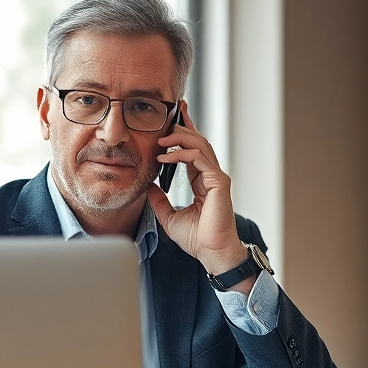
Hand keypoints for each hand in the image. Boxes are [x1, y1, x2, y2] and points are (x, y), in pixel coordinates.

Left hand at [146, 103, 249, 278]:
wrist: (212, 253)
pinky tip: (165, 158)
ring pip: (201, 145)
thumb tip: (148, 185)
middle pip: (199, 141)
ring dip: (180, 138)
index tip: (173, 118)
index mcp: (202, 181)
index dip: (184, 133)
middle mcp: (211, 176)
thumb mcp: (168, 216)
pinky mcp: (219, 183)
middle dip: (185, 124)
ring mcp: (217, 177)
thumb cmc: (197, 238)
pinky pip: (200, 159)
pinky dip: (182, 155)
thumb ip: (159, 200)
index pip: (193, 150)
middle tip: (169, 113)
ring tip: (161, 138)